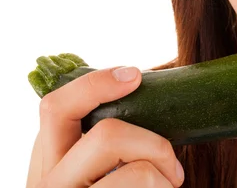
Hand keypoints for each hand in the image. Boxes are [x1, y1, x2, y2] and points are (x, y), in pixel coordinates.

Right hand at [27, 66, 184, 186]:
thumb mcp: (99, 164)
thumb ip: (107, 133)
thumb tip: (140, 82)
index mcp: (50, 158)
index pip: (55, 107)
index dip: (95, 84)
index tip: (135, 75)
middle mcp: (50, 184)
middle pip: (106, 135)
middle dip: (152, 143)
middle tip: (171, 166)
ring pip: (136, 172)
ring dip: (164, 179)